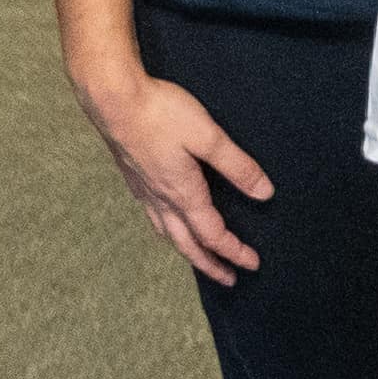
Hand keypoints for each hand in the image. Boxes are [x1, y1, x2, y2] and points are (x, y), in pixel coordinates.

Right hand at [74, 60, 269, 288]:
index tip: (252, 264)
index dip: (234, 251)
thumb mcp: (208, 136)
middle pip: (187, 245)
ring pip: (167, 234)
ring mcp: (143, 191)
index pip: (213, 234)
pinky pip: (153, 218)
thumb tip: (264, 193)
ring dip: (186, 251)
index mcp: (183, 193)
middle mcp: (161, 199)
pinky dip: (166, 231)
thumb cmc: (159, 113)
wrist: (112, 99)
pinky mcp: (132, 178)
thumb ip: (237, 166)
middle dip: (210, 265)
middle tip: (228, 279)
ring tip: (198, 259)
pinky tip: (167, 222)